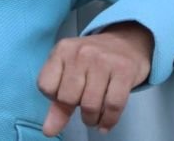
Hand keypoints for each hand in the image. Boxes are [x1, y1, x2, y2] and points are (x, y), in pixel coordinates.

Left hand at [37, 21, 153, 136]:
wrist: (127, 42)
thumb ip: (57, 102)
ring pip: (91, 104)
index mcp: (62, 50)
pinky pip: (113, 105)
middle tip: (82, 109)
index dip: (54, 97)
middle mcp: (81, 53)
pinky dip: (108, 121)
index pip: (45, 86)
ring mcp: (103, 61)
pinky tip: (105, 124)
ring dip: (92, 119)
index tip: (64, 96)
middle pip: (68, 98)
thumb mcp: (69, 71)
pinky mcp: (124, 70)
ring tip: (93, 119)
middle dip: (75, 110)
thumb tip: (48, 131)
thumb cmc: (93, 61)